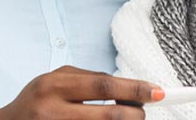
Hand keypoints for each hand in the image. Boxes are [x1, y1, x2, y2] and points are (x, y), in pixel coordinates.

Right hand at [0, 65, 161, 119]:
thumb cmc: (36, 100)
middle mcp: (53, 112)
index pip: (104, 86)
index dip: (135, 89)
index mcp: (53, 86)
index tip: (160, 92)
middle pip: (111, 116)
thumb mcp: (55, 80)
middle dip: (136, 114)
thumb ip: (88, 79)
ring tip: (127, 118)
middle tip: (145, 111)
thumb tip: (129, 87)